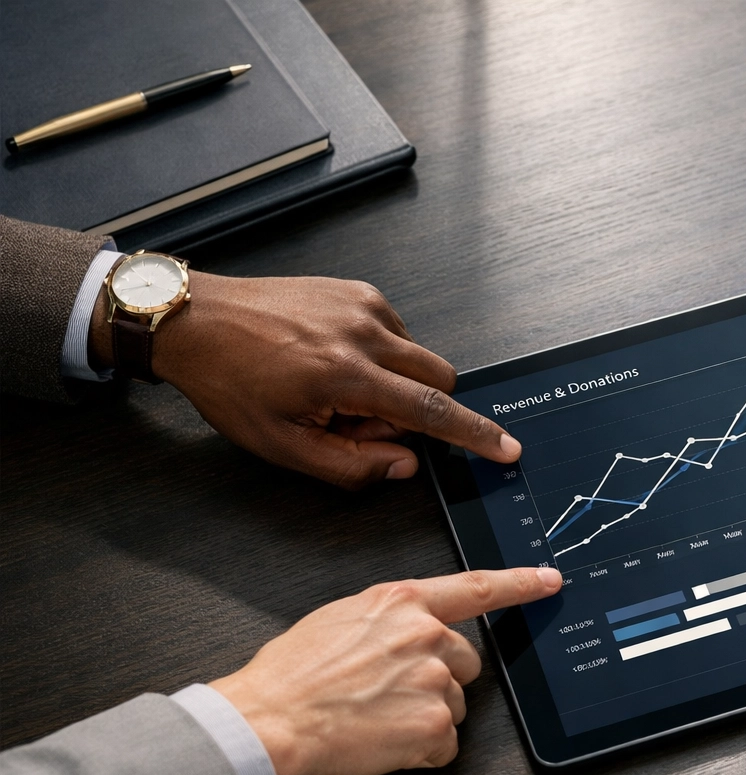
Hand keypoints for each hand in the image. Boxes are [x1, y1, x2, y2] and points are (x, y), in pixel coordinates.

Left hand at [90, 272, 519, 488]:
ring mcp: (363, 306)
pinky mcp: (357, 292)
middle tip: (362, 423)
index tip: (505, 448)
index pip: (430, 410)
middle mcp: (363, 333)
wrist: (194, 319)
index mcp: (345, 374)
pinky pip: (396, 333)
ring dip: (395, 384)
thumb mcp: (280, 445)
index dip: (474, 434)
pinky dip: (380, 357)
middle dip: (420, 409)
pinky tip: (332, 362)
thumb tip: (403, 465)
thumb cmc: (228, 380)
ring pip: (417, 358)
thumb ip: (350, 465)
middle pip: (439, 378)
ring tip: (337, 391)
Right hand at [210, 566, 561, 774]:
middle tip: (392, 693)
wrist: (271, 719)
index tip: (549, 581)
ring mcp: (434, 681)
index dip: (520, 584)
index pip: (477, 588)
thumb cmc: (292, 674)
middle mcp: (426, 636)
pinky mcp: (433, 726)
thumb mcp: (341, 619)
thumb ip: (389, 620)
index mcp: (402, 603)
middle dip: (441, 679)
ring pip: (456, 706)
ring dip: (427, 717)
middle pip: (467, 662)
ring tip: (377, 718)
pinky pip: (444, 745)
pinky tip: (384, 743)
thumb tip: (408, 631)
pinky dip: (420, 752)